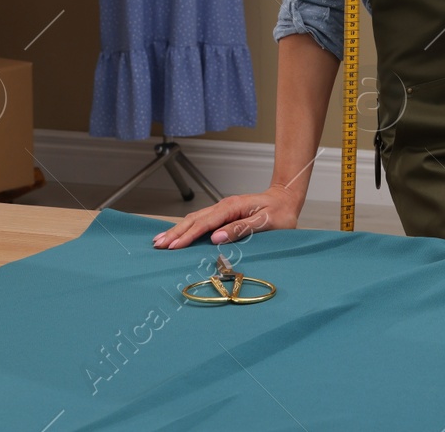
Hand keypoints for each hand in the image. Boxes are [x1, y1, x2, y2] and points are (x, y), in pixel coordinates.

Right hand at [151, 183, 303, 248]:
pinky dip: (186, 227)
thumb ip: (242, 229)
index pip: (206, 223)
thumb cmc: (280, 212)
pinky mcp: (223, 214)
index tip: (174, 246)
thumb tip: (216, 237)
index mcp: (233, 207)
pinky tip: (177, 234)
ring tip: (160, 241)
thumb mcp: (266, 222)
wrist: (286, 198)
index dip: (188, 235)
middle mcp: (224, 206)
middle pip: (194, 220)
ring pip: (194, 219)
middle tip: (158, 246)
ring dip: (177, 230)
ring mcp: (222, 209)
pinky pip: (201, 220)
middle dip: (175, 233)